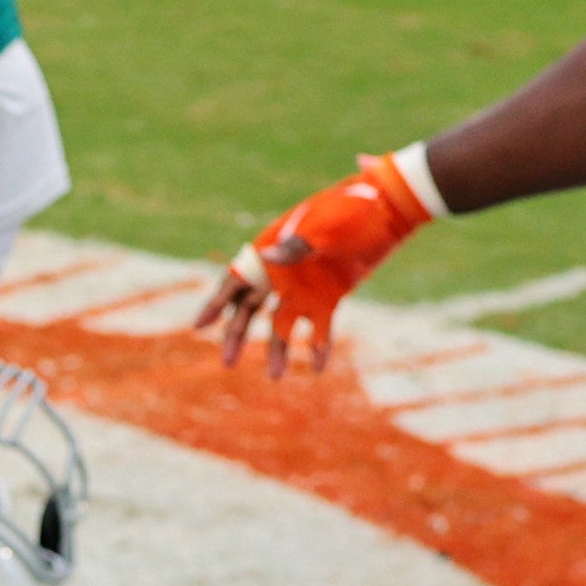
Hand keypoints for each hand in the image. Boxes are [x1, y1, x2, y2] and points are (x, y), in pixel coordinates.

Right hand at [205, 148, 443, 374]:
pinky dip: (318, 347)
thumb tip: (269, 256)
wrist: (385, 210)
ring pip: (281, 325)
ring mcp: (304, 288)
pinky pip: (320, 329)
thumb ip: (297, 243)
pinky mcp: (329, 298)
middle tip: (228, 363)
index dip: (216, 303)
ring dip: (278, 350)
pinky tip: (318, 368)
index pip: (235, 280)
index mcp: (271, 250)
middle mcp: (282, 274)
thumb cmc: (349, 208)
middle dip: (237, 336)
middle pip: (250, 310)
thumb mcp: (323, 223)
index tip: (200, 326)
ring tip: (276, 377)